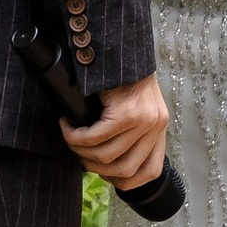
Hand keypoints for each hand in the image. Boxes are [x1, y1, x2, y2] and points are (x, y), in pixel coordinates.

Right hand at [64, 73, 168, 189]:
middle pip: (124, 171)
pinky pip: (94, 138)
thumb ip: (130, 130)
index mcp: (159, 127)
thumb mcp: (134, 104)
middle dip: (95, 168)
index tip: (103, 172)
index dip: (124, 182)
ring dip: (80, 150)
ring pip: (105, 157)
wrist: (119, 45)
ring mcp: (143, 121)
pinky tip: (67, 124)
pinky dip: (75, 136)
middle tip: (78, 152)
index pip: (150, 172)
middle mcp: (156, 125)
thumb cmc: (119, 72)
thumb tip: (105, 160)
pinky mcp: (126, 113)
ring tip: (70, 135)